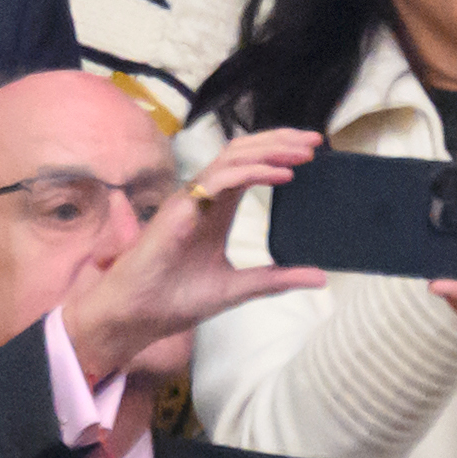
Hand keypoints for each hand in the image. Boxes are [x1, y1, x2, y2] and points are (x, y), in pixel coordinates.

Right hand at [62, 129, 327, 381]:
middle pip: (245, 151)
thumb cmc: (175, 300)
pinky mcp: (182, 208)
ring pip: (234, 156)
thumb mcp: (240, 288)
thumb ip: (277, 279)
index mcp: (218, 210)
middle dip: (281, 141)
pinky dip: (254, 172)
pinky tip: (281, 174)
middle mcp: (205, 198)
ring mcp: (192, 199)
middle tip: (315, 141)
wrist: (137, 316)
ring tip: (303, 152)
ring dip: (271, 149)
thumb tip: (319, 278)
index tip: (314, 153)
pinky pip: (221, 179)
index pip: (251, 166)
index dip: (280, 153)